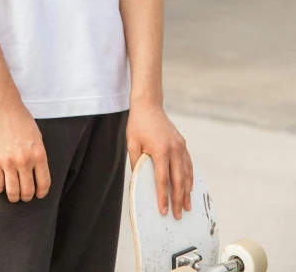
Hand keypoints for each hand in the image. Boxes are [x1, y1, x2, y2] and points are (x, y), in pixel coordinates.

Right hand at [0, 102, 50, 202]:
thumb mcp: (37, 137)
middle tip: (25, 195)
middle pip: (28, 191)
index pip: (44, 183)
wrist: (3, 108)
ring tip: (14, 195)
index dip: (41, 192)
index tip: (39, 194)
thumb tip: (37, 173)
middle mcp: (25, 161)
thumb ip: (38, 155)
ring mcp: (9, 162)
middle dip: (27, 196)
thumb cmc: (21, 120)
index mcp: (39, 155)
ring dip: (14, 197)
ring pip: (12, 192)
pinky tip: (1, 186)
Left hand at [127, 99, 192, 219]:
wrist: (149, 105)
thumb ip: (137, 163)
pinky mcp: (182, 144)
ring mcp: (180, 146)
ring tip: (187, 206)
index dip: (163, 197)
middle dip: (178, 199)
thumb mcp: (132, 143)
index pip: (162, 179)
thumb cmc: (138, 124)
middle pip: (178, 180)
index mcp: (160, 150)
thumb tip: (140, 181)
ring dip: (187, 191)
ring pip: (186, 174)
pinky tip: (189, 187)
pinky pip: (188, 165)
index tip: (163, 210)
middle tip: (178, 215)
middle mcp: (174, 149)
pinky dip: (189, 178)